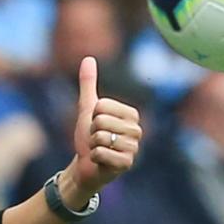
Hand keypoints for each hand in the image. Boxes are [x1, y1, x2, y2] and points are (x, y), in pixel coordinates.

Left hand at [64, 56, 142, 206]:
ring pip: (101, 137)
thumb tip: (88, 58)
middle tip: (97, 140)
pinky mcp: (127, 164)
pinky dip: (95, 157)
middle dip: (93, 132)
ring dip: (93, 145)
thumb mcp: (87, 108)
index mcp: (131, 114)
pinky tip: (101, 161)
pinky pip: (101, 153)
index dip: (93, 116)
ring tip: (99, 150)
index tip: (97, 125)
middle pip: (101, 121)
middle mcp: (137, 130)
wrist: (86, 165)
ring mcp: (133, 148)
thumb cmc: (89, 136)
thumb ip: (88, 84)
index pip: (102, 105)